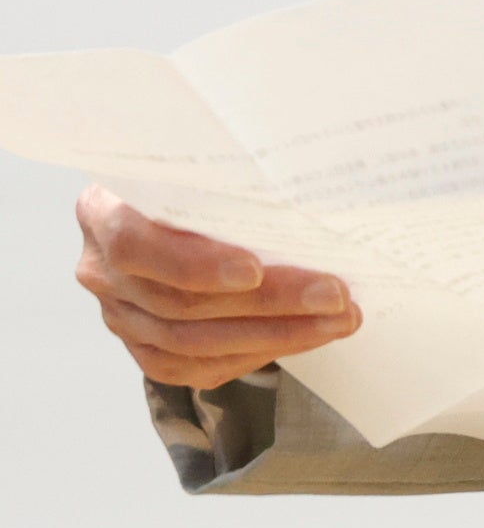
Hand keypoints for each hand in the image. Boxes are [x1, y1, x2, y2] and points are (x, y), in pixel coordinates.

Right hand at [75, 187, 360, 388]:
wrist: (163, 202)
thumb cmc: (196, 172)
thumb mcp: (198, 159)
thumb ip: (225, 178)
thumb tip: (301, 188)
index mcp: (103, 211)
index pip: (137, 245)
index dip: (194, 263)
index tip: (254, 269)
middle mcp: (101, 270)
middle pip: (182, 302)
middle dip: (269, 302)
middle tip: (335, 295)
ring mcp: (120, 316)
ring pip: (196, 343)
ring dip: (276, 334)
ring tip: (337, 320)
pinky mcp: (144, 349)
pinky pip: (198, 368)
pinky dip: (255, 355)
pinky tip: (301, 338)